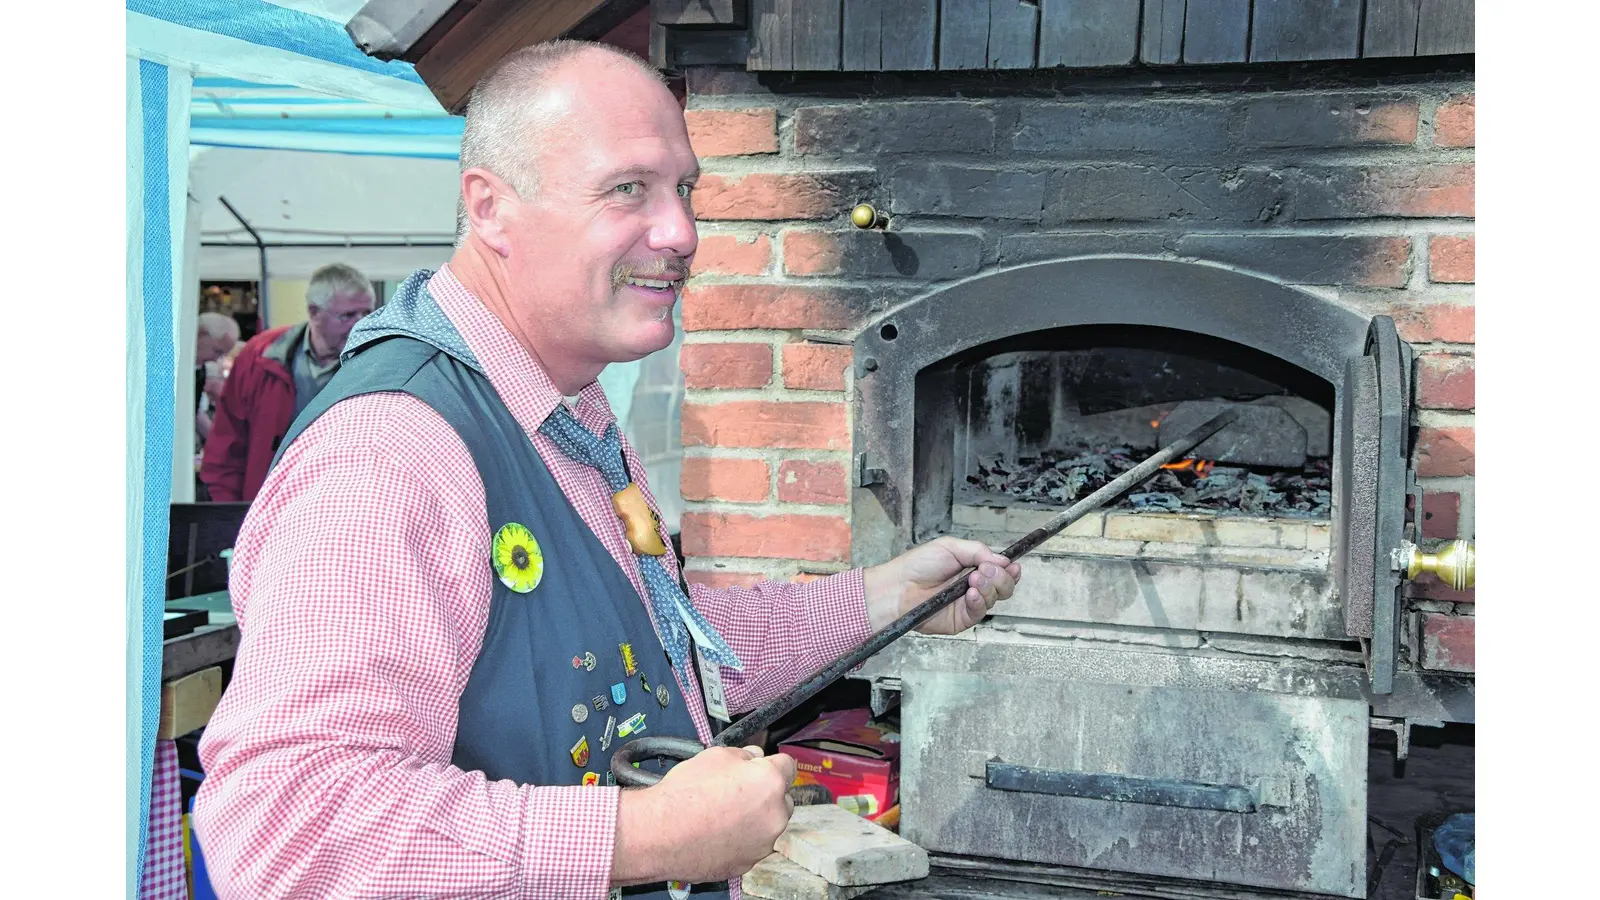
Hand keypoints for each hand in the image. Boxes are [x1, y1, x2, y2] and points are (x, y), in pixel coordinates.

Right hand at [613, 745, 796, 884]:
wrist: (661, 834)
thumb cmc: (684, 796)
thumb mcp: (714, 755)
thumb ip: (743, 755)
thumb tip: (752, 757)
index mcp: (770, 782)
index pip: (788, 766)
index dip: (772, 764)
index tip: (762, 767)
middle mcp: (775, 814)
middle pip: (782, 798)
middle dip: (766, 794)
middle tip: (737, 792)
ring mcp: (763, 843)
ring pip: (768, 825)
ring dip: (755, 819)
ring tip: (722, 815)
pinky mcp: (748, 863)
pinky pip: (752, 846)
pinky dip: (741, 840)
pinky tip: (717, 833)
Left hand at [863, 536, 1020, 634]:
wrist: (898, 587)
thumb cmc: (918, 565)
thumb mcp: (950, 547)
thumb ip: (978, 551)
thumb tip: (1002, 559)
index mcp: (972, 568)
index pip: (1000, 571)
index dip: (1010, 569)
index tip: (1013, 566)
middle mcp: (974, 586)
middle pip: (1004, 586)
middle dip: (1001, 577)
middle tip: (984, 570)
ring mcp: (969, 604)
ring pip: (995, 598)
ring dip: (989, 586)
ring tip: (972, 579)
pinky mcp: (962, 619)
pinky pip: (980, 612)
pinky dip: (980, 601)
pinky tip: (971, 593)